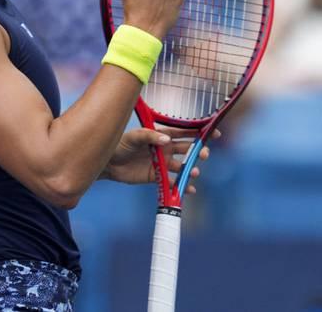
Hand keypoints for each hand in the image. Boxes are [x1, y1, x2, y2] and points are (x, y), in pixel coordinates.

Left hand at [103, 125, 221, 194]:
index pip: (183, 133)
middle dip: (198, 152)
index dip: (198, 133)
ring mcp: (162, 163)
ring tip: (193, 172)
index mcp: (161, 135)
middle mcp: (164, 149)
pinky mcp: (156, 177)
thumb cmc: (120, 145)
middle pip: (186, 150)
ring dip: (189, 169)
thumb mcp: (134, 137)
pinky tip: (189, 189)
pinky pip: (172, 182)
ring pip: (181, 166)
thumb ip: (150, 136)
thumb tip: (167, 140)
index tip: (213, 134)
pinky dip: (181, 186)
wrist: (108, 163)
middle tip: (204, 154)